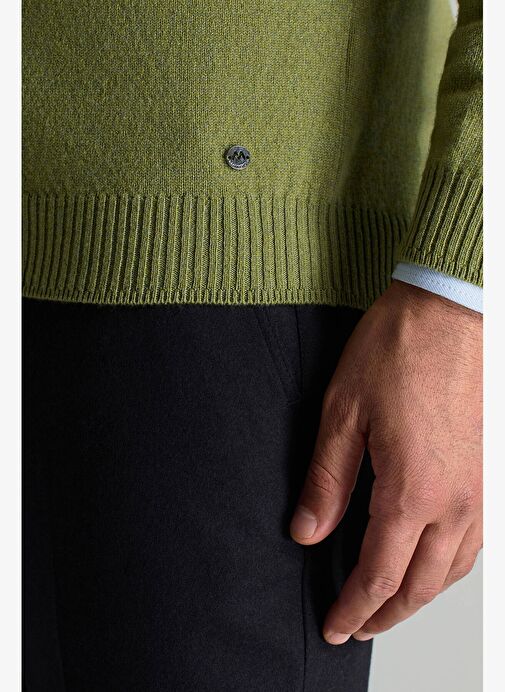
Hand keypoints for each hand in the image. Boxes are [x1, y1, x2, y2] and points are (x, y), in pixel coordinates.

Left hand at [290, 280, 482, 643]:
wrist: (453, 308)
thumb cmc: (400, 349)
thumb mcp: (344, 412)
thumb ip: (327, 479)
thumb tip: (307, 531)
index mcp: (414, 489)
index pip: (379, 573)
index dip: (354, 608)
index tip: (335, 625)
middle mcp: (458, 500)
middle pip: (420, 584)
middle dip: (385, 614)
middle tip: (357, 626)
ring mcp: (483, 488)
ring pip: (453, 570)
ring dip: (419, 596)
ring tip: (390, 604)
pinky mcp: (493, 471)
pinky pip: (477, 541)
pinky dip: (450, 567)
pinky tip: (433, 562)